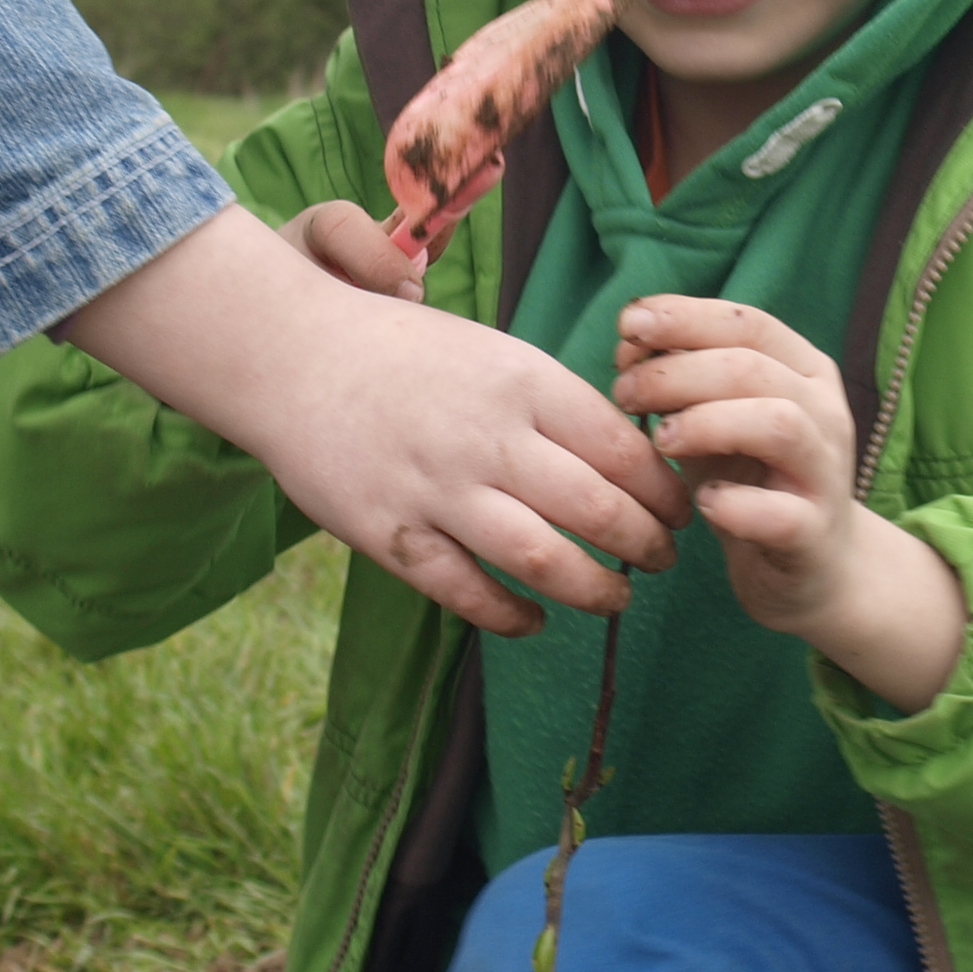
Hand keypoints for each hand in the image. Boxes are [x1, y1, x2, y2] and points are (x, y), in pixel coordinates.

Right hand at [62, 207, 687, 634]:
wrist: (292, 355)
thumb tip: (625, 451)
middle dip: (644, 546)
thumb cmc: (402, 351)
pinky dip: (509, 615)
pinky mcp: (390, 532)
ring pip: (541, 559)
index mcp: (524, 381)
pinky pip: (465, 591)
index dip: (665, 492)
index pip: (624, 449)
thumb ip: (551, 400)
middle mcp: (489, 436)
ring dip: (593, 590)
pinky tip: (535, 620)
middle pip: (596, 510)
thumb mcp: (492, 350)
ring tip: (616, 599)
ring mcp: (437, 488)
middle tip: (660, 560)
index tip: (680, 511)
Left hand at [612, 294, 967, 712]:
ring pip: (778, 424)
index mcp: (804, 372)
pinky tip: (703, 502)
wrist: (815, 569)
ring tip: (661, 440)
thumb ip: (681, 382)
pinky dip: (734, 505)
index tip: (628, 323)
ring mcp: (824, 474)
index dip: (686, 317)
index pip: (748, 323)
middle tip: (625, 392)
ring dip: (707, 423)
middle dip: (677, 371)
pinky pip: (779, 513)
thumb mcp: (716, 422)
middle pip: (752, 367)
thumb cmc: (754, 482)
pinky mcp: (813, 534)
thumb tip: (629, 343)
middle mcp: (825, 414)